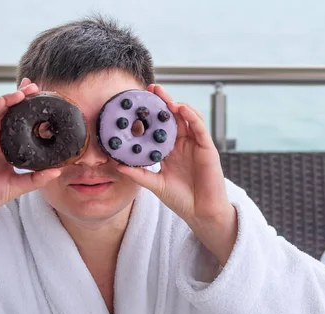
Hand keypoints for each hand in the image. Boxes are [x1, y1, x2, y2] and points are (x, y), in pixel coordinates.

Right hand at [0, 79, 61, 266]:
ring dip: (9, 99)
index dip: (30, 113)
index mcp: (4, 149)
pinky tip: (3, 100)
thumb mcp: (16, 186)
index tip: (45, 102)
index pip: (19, 126)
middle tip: (36, 87)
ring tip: (24, 91)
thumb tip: (58, 171)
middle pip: (7, 114)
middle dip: (21, 99)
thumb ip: (35, 179)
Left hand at [117, 84, 237, 266]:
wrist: (200, 213)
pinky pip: (200, 129)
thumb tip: (117, 165)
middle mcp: (183, 144)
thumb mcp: (155, 184)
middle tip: (151, 88)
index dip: (151, 114)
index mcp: (170, 150)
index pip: (159, 127)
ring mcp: (196, 145)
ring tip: (163, 96)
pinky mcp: (208, 149)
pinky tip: (181, 109)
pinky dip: (192, 117)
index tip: (137, 102)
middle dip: (163, 101)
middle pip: (173, 117)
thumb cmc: (180, 199)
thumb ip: (139, 174)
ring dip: (176, 105)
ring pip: (188, 118)